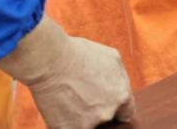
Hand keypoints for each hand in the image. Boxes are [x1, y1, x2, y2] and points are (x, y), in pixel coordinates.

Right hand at [0, 17, 135, 128]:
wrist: (50, 60)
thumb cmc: (80, 54)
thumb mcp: (112, 58)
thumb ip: (121, 80)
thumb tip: (123, 92)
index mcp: (121, 96)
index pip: (126, 114)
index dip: (117, 109)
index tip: (108, 104)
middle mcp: (106, 113)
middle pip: (106, 120)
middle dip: (99, 110)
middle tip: (85, 95)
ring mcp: (86, 124)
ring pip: (87, 125)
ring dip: (81, 116)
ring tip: (70, 97)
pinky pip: (69, 127)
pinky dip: (65, 120)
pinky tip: (60, 105)